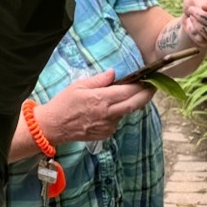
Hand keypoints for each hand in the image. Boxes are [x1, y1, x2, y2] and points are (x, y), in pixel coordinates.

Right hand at [36, 69, 155, 143]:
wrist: (55, 126)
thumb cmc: (64, 103)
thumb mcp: (79, 86)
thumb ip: (98, 80)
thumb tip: (113, 73)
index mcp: (101, 99)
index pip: (128, 91)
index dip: (141, 86)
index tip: (149, 79)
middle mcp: (108, 113)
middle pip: (135, 104)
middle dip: (146, 95)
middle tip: (152, 87)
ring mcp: (109, 125)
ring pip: (126, 112)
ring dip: (129, 103)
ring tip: (127, 95)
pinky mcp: (106, 133)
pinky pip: (117, 120)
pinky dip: (117, 112)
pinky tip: (108, 108)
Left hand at [181, 0, 206, 47]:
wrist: (187, 15)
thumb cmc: (195, 4)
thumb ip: (201, 1)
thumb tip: (204, 7)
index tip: (204, 5)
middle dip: (202, 17)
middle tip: (192, 10)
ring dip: (197, 25)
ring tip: (191, 17)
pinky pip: (201, 40)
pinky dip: (191, 31)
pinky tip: (190, 24)